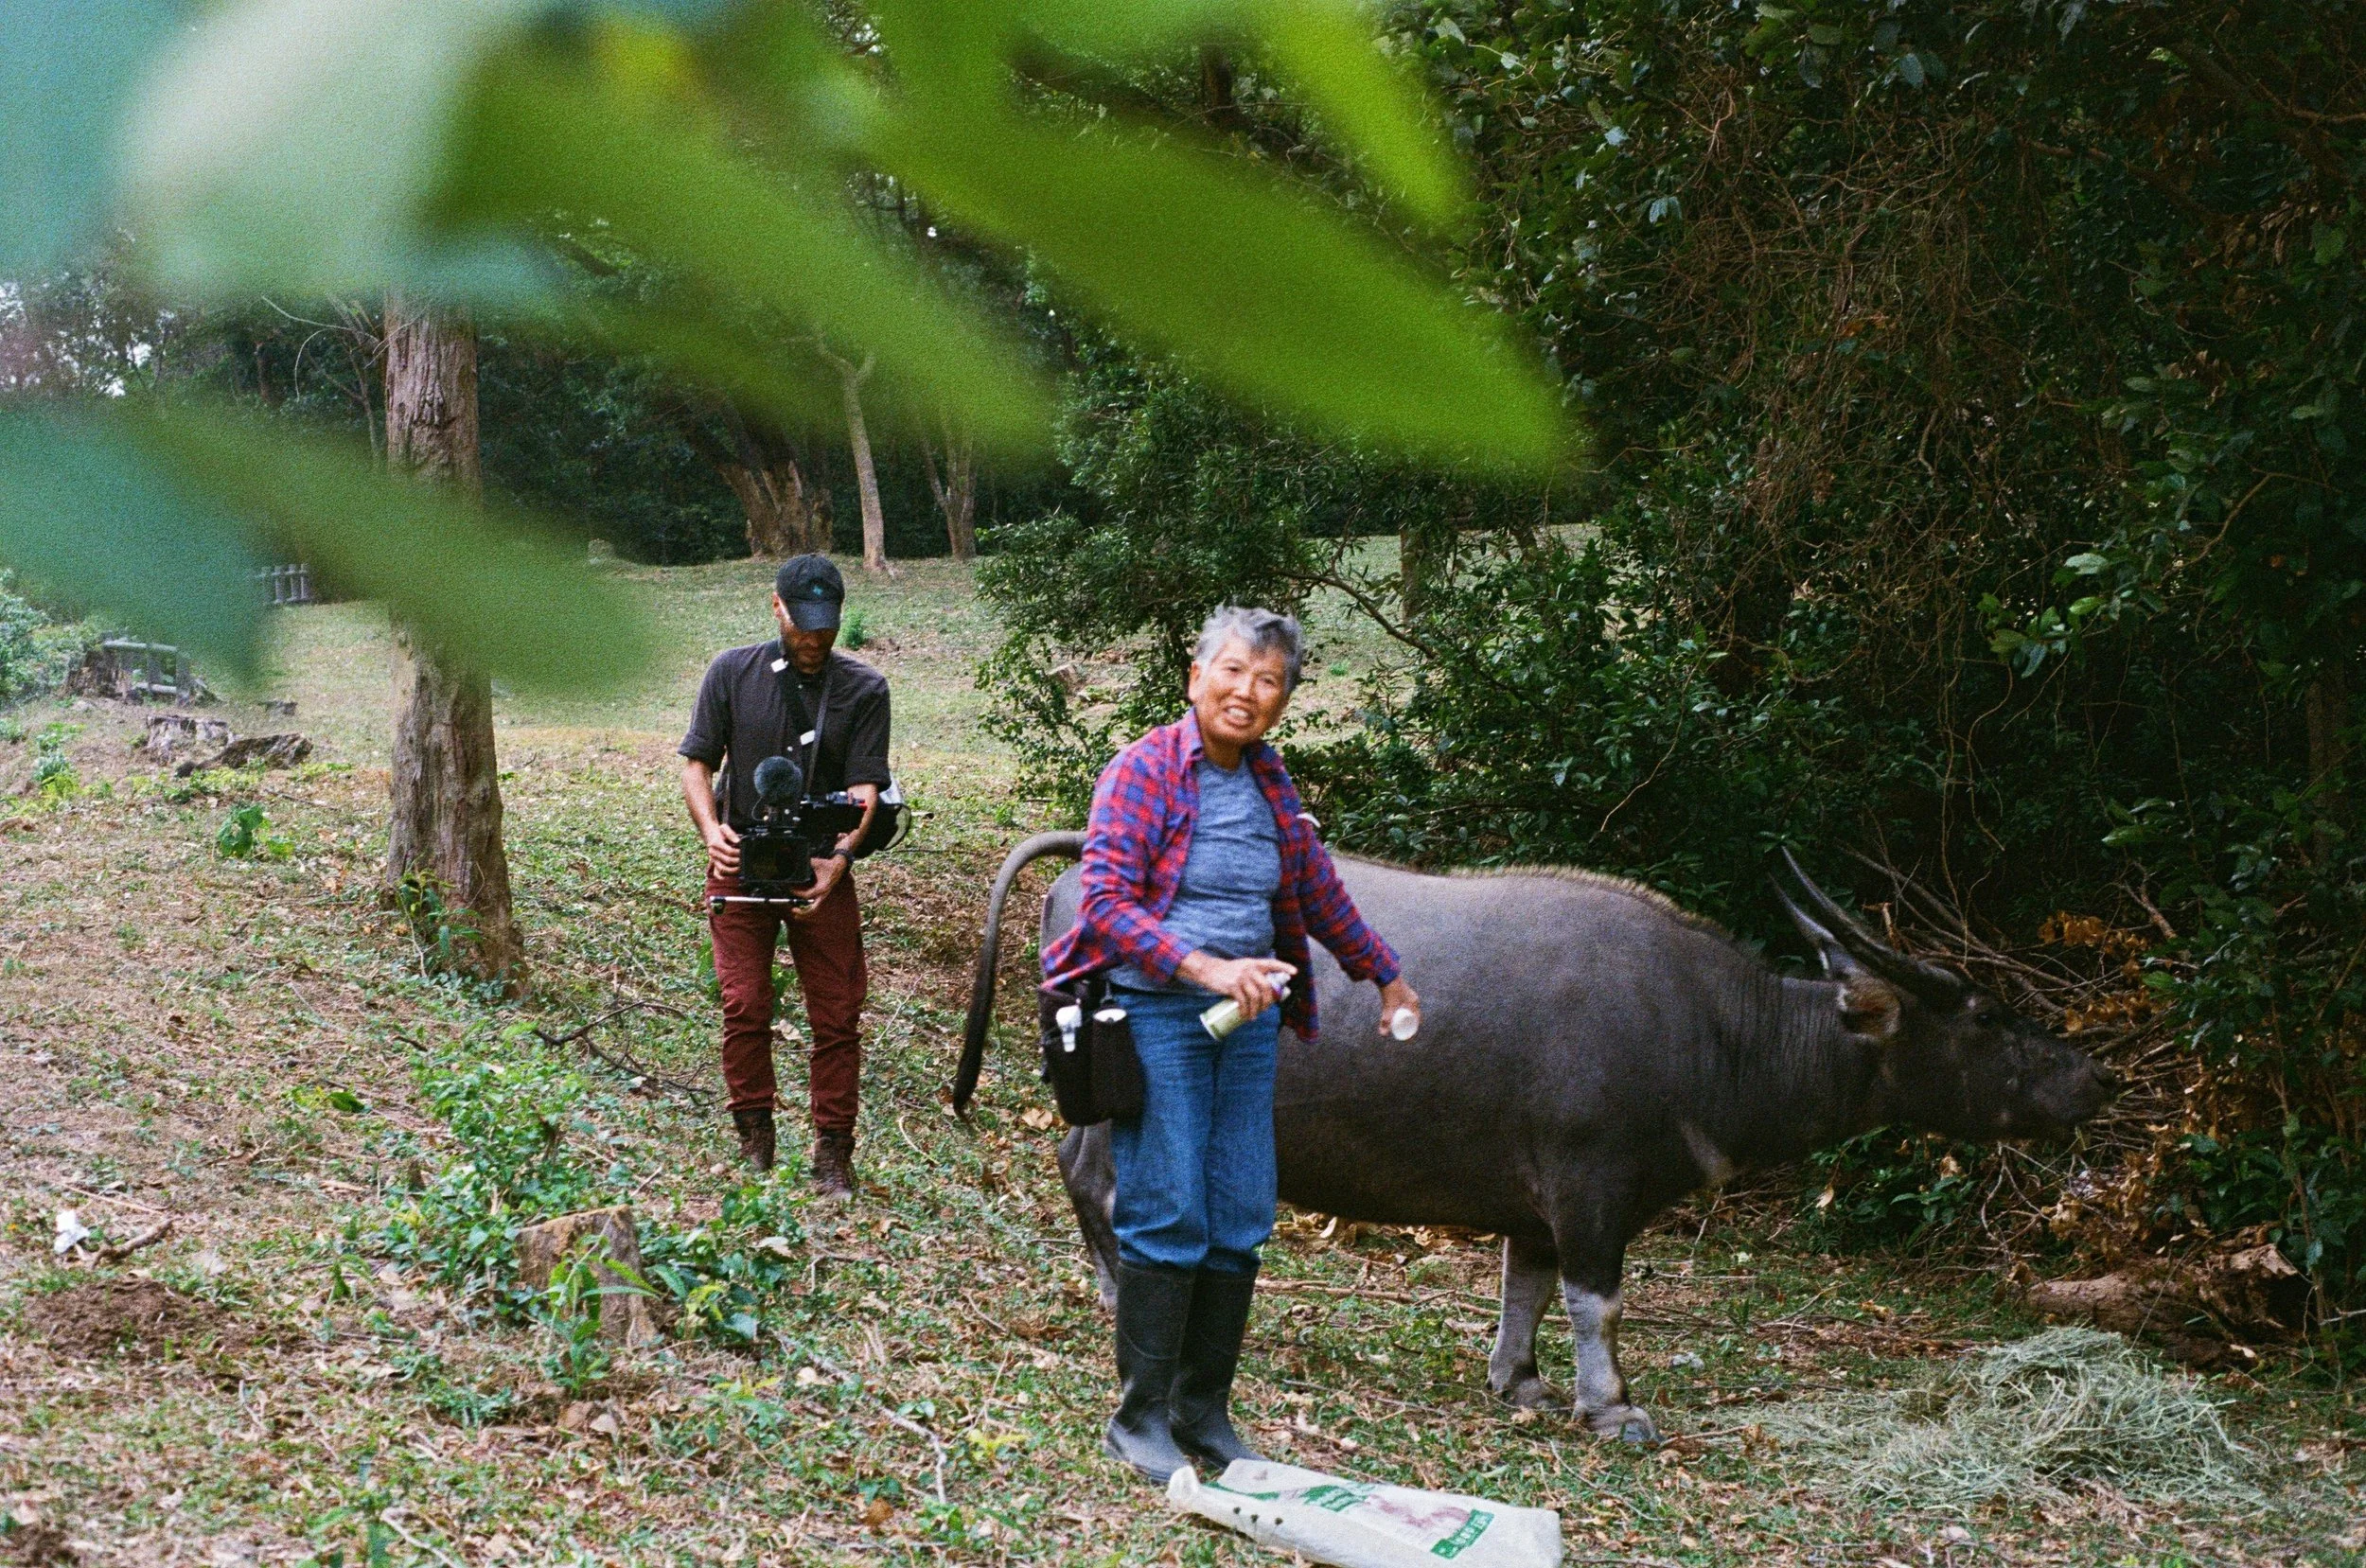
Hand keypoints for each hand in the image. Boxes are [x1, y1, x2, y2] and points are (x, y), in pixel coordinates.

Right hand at [704, 823, 741, 877]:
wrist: (711, 836)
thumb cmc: (720, 833)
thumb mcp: (724, 828)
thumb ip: (730, 833)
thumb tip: (737, 842)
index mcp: (716, 844)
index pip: (729, 851)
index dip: (738, 853)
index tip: (744, 852)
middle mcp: (713, 853)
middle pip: (727, 860)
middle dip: (738, 861)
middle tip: (745, 861)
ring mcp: (713, 860)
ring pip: (722, 869)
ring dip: (732, 871)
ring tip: (741, 869)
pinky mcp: (715, 864)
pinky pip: (716, 873)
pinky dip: (722, 877)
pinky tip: (729, 877)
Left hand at [792, 851, 847, 917]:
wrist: (839, 866)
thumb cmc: (828, 865)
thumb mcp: (816, 863)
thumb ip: (805, 863)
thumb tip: (795, 862)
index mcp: (822, 888)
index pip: (807, 895)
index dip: (797, 892)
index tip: (790, 888)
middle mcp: (823, 894)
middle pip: (813, 909)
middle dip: (803, 912)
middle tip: (793, 911)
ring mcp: (823, 896)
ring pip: (815, 908)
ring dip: (806, 911)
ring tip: (795, 910)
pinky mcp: (822, 895)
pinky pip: (815, 903)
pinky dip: (807, 905)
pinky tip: (800, 903)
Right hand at [1182, 954, 1296, 1019]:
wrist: (1209, 970)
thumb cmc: (1228, 972)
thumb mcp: (1243, 968)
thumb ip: (1254, 975)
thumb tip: (1267, 992)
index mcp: (1254, 963)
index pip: (1272, 963)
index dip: (1284, 967)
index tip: (1294, 973)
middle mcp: (1249, 969)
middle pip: (1266, 987)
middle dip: (1268, 1001)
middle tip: (1265, 1009)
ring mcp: (1241, 977)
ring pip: (1255, 997)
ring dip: (1256, 1009)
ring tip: (1254, 1016)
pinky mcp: (1232, 986)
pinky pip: (1243, 1001)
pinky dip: (1245, 1011)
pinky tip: (1245, 1015)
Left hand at [1377, 976, 1420, 1038]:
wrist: (1386, 974)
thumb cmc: (1390, 991)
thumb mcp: (1388, 1007)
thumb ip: (1386, 1021)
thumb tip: (1383, 1034)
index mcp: (1414, 1002)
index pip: (1417, 1018)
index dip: (1413, 1027)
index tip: (1408, 1034)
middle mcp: (1413, 998)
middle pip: (1413, 1014)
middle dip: (1410, 1023)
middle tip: (1403, 1031)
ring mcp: (1408, 994)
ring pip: (1409, 1009)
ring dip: (1406, 1016)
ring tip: (1401, 1024)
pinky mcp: (1402, 991)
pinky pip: (1406, 1003)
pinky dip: (1403, 1010)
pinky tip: (1400, 1012)